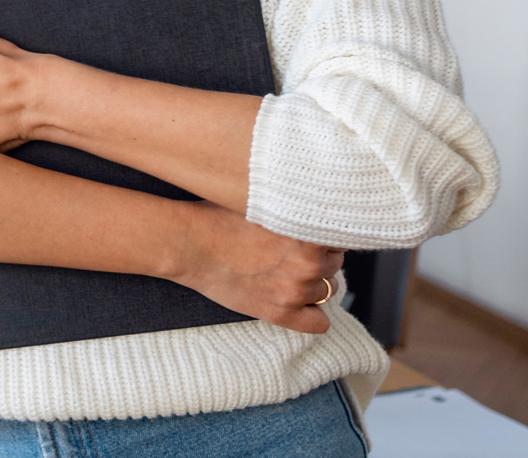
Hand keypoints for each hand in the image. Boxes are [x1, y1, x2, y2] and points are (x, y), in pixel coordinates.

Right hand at [172, 201, 345, 333]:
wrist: (188, 243)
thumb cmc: (219, 218)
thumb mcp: (265, 203)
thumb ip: (296, 211)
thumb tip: (316, 214)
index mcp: (308, 231)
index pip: (339, 237)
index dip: (322, 236)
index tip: (309, 236)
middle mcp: (308, 262)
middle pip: (335, 263)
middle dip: (319, 259)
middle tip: (293, 254)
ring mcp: (295, 290)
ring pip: (329, 290)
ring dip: (314, 283)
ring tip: (287, 274)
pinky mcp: (280, 313)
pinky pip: (319, 323)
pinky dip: (313, 314)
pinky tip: (298, 302)